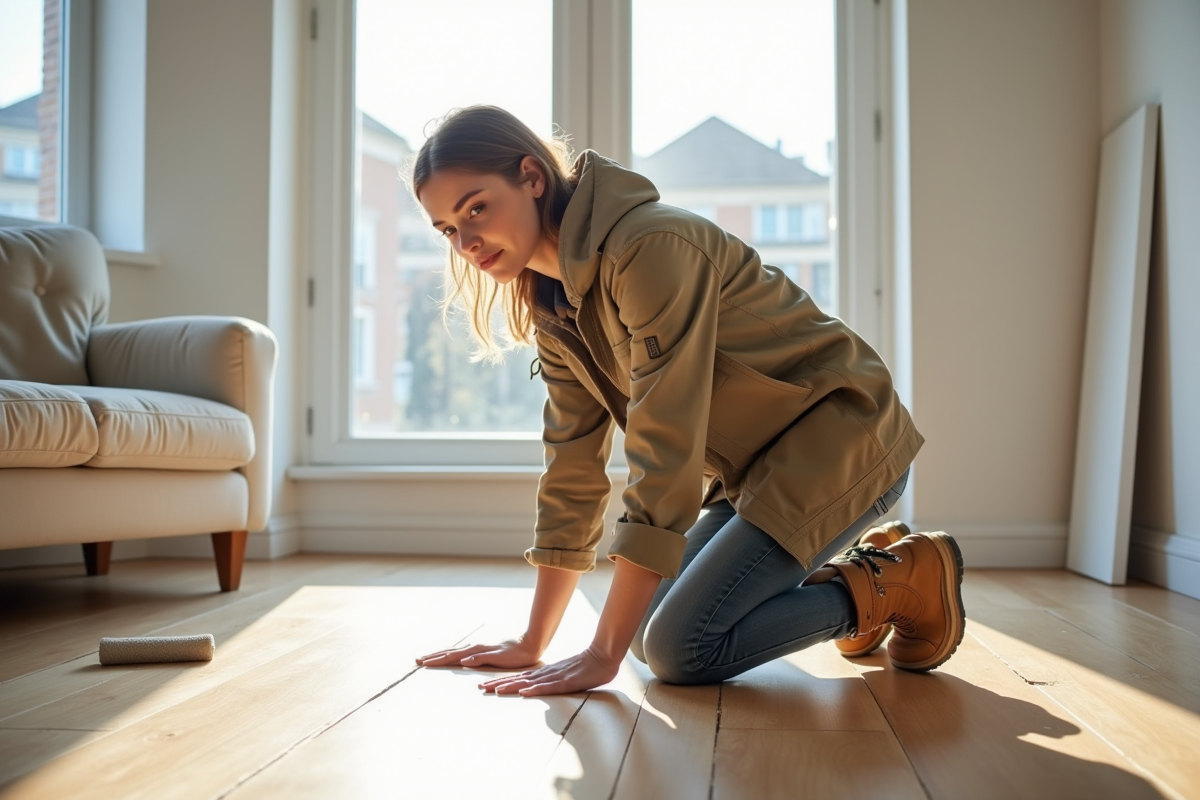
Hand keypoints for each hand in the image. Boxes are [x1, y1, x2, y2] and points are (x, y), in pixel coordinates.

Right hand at [415, 638, 540, 669]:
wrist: (529, 644)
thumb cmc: (516, 654)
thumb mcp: (499, 657)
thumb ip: (481, 658)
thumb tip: (464, 660)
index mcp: (476, 651)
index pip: (452, 656)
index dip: (437, 660)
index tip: (422, 662)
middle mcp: (475, 648)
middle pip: (450, 652)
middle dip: (434, 657)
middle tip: (418, 660)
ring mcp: (478, 649)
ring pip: (455, 652)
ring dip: (441, 655)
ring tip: (430, 658)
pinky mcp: (483, 651)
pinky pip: (463, 654)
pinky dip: (453, 656)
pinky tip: (452, 658)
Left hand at [477, 646, 618, 696]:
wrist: (602, 656)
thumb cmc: (586, 668)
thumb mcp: (564, 677)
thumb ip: (552, 682)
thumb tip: (539, 688)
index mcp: (545, 673)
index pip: (519, 678)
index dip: (502, 681)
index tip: (485, 686)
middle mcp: (546, 674)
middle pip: (518, 679)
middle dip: (499, 684)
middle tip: (480, 688)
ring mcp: (555, 677)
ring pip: (529, 682)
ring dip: (511, 686)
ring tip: (494, 690)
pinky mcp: (566, 682)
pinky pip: (548, 687)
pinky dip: (535, 689)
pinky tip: (524, 691)